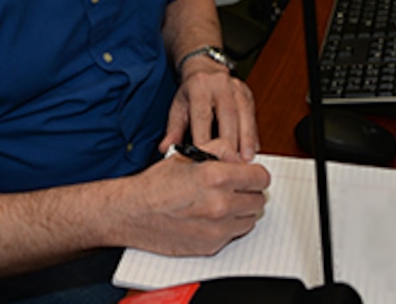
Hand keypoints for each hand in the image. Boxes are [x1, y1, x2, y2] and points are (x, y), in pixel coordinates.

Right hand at [121, 143, 270, 255]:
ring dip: (241, 211)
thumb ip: (222, 150)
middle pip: (259, 200)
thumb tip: (241, 159)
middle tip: (233, 189)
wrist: (134, 213)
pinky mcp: (212, 245)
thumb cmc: (158, 184)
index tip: (249, 176)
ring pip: (250, 219)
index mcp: (217, 176)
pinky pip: (234, 235)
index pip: (261, 178)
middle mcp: (221, 203)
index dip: (255, 175)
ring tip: (221, 203)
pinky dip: (228, 226)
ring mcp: (217, 227)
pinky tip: (210, 217)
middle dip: (248, 193)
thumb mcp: (189, 154)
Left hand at [160, 60, 258, 161]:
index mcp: (199, 86)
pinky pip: (252, 114)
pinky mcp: (247, 93)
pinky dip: (253, 133)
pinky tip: (253, 148)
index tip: (206, 158)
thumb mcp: (178, 107)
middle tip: (231, 163)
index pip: (202, 115)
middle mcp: (220, 84)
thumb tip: (166, 150)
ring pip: (245, 114)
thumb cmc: (191, 92)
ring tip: (246, 159)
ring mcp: (236, 87)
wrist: (204, 69)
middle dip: (231, 141)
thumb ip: (173, 130)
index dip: (205, 137)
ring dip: (246, 138)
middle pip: (228, 114)